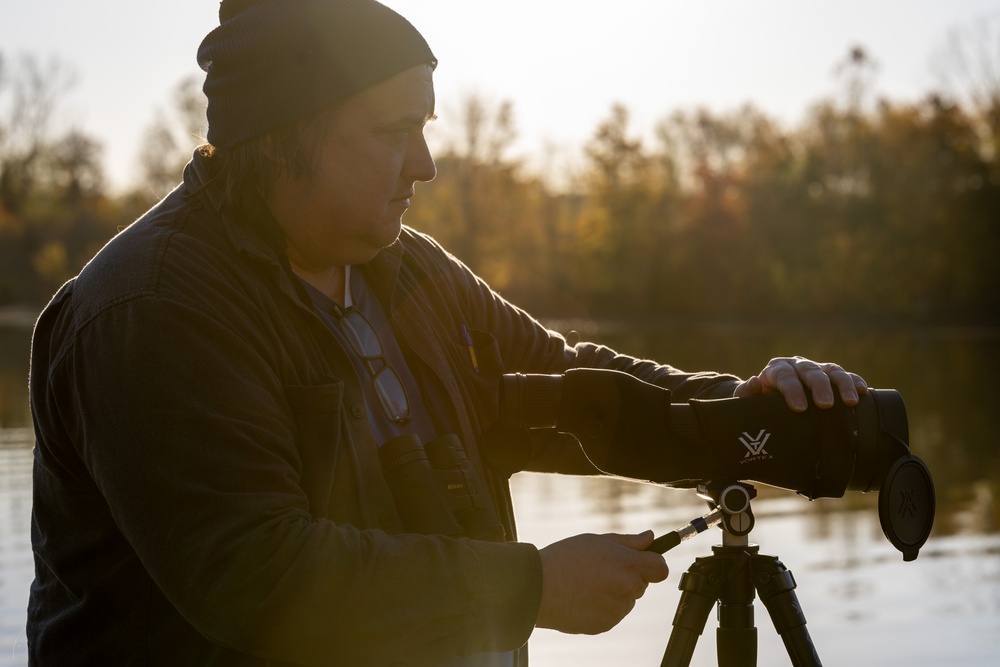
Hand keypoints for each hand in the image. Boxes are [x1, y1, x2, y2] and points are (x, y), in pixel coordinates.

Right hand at [535, 531, 667, 634]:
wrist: (539, 588)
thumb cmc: (565, 559)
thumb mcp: (596, 541)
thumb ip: (628, 541)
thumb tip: (649, 538)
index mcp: (628, 565)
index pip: (660, 568)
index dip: (653, 563)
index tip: (644, 561)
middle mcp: (627, 589)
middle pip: (642, 583)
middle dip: (629, 576)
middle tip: (603, 569)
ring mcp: (617, 610)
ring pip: (627, 600)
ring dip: (617, 592)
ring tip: (589, 583)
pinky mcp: (606, 624)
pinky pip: (613, 613)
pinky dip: (604, 606)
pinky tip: (585, 597)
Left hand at [734, 356, 867, 411]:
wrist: (771, 400)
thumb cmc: (760, 403)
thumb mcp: (748, 401)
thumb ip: (747, 393)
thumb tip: (755, 382)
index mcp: (776, 370)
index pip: (784, 376)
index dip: (792, 390)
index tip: (799, 408)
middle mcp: (796, 365)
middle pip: (810, 371)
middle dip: (819, 387)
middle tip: (825, 404)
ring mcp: (815, 368)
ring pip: (831, 370)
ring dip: (842, 384)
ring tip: (851, 401)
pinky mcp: (830, 375)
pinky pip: (845, 375)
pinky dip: (854, 381)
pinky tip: (862, 391)